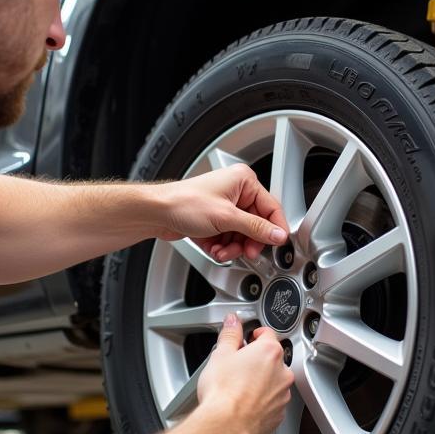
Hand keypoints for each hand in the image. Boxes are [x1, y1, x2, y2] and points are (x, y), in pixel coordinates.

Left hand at [154, 165, 288, 261]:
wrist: (156, 213)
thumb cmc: (183, 203)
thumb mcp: (226, 217)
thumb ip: (256, 228)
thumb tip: (278, 235)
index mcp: (243, 181)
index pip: (271, 207)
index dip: (274, 229)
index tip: (277, 244)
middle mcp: (236, 192)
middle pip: (256, 225)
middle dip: (248, 241)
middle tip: (246, 252)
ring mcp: (225, 207)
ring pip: (242, 235)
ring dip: (233, 247)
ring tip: (222, 251)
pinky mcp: (215, 220)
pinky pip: (229, 238)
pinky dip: (223, 247)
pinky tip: (215, 248)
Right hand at [196, 314, 293, 433]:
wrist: (226, 427)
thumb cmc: (223, 393)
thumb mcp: (220, 355)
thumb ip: (230, 334)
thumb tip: (232, 323)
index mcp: (269, 351)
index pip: (267, 333)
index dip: (253, 334)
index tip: (245, 339)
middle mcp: (282, 372)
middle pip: (272, 358)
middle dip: (256, 360)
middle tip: (237, 366)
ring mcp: (282, 394)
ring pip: (274, 381)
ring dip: (261, 381)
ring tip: (238, 387)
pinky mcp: (279, 414)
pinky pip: (272, 401)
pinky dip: (262, 400)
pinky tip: (244, 403)